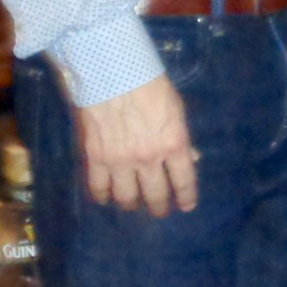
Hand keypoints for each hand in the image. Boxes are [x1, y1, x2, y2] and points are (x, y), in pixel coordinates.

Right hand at [76, 74, 197, 215]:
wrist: (114, 76)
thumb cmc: (151, 86)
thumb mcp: (177, 110)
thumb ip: (181, 138)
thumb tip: (190, 159)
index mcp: (174, 145)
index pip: (184, 181)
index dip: (186, 197)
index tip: (186, 206)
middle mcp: (149, 159)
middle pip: (155, 195)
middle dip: (159, 207)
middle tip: (160, 211)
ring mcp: (121, 162)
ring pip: (126, 197)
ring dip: (131, 204)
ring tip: (133, 204)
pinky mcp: (96, 159)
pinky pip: (98, 187)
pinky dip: (103, 196)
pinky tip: (106, 198)